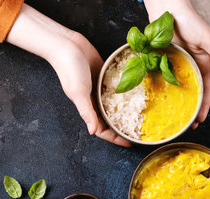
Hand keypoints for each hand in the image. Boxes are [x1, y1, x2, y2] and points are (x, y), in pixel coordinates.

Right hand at [6, 4, 129, 146]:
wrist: (67, 45)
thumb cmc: (69, 69)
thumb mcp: (78, 92)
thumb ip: (86, 112)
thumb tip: (93, 131)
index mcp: (88, 108)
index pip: (103, 130)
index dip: (116, 138)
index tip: (130, 142)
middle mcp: (95, 101)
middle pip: (111, 121)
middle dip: (124, 128)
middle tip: (140, 132)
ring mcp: (100, 90)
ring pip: (115, 106)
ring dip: (127, 112)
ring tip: (142, 117)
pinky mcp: (105, 77)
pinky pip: (117, 90)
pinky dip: (126, 95)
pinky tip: (139, 95)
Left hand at [144, 0, 209, 128]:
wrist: (168, 9)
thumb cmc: (190, 20)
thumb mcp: (208, 40)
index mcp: (205, 64)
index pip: (207, 90)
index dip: (204, 106)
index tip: (200, 119)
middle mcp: (193, 66)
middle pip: (194, 92)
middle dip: (192, 108)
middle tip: (187, 123)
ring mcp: (179, 65)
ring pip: (180, 87)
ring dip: (179, 100)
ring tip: (175, 115)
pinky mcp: (167, 61)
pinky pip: (167, 78)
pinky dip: (166, 88)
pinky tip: (162, 97)